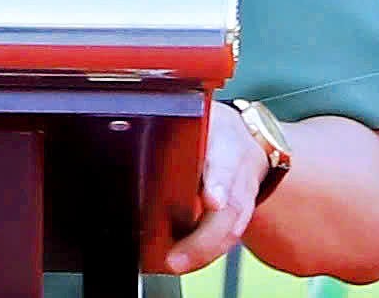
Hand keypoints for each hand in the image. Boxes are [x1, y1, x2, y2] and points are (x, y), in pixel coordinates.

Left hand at [163, 101, 267, 275]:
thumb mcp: (196, 116)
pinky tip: (184, 262)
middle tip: (176, 256)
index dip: (219, 182)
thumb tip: (132, 134)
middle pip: (229, 209)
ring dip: (204, 252)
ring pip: (231, 229)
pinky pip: (227, 239)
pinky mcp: (239, 217)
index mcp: (224, 141)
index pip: (224, 162)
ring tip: (175, 263)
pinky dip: (207, 254)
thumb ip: (174, 129)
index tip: (212, 199)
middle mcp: (238, 174)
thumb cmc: (212, 129)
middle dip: (205, 237)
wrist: (246, 141)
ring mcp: (242, 199)